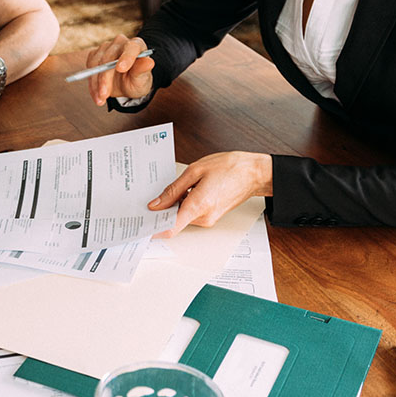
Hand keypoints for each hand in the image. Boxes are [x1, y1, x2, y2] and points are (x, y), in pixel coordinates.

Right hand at [85, 35, 154, 106]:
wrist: (126, 83)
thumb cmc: (137, 79)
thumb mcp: (142, 80)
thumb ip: (143, 71)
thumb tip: (149, 62)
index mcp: (136, 45)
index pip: (131, 47)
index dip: (126, 57)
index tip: (121, 69)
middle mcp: (120, 43)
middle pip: (109, 58)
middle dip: (105, 78)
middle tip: (104, 94)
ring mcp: (105, 48)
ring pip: (96, 64)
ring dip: (96, 84)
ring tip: (100, 99)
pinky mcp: (94, 55)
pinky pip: (90, 69)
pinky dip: (92, 84)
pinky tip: (97, 94)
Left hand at [149, 152, 272, 235]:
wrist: (254, 172)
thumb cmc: (229, 167)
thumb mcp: (195, 171)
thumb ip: (173, 190)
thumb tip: (156, 204)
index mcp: (198, 206)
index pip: (170, 228)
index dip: (153, 229)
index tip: (141, 224)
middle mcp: (203, 217)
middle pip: (174, 220)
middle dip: (162, 209)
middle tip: (153, 196)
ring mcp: (209, 218)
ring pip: (182, 216)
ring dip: (175, 204)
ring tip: (178, 185)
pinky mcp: (212, 215)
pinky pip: (191, 212)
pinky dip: (185, 203)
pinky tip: (187, 189)